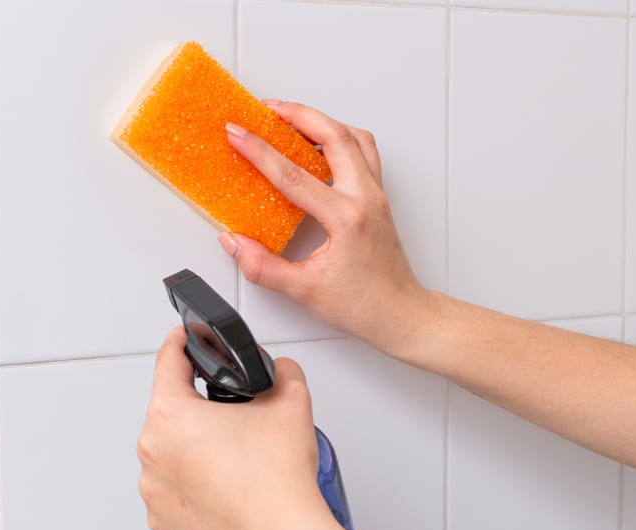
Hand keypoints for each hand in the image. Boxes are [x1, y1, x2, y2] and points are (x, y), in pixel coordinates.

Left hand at [137, 326, 339, 529]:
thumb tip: (276, 372)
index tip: (184, 339)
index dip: (180, 343)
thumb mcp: (291, 400)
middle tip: (234, 418)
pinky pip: (172, 490)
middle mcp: (152, 451)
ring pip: (170, 453)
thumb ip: (280, 371)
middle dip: (198, 409)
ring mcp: (153, 490)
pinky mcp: (162, 520)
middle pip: (169, 412)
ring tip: (233, 458)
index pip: (168, 362)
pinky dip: (191, 485)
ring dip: (193, 449)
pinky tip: (224, 487)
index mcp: (171, 414)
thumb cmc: (278, 480)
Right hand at [222, 100, 435, 353]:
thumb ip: (263, 267)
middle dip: (297, 114)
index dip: (260, 151)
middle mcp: (366, 199)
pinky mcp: (379, 198)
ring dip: (322, 121)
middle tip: (267, 108)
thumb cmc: (365, 305)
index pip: (294, 175)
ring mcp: (376, 195)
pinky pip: (363, 152)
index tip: (238, 133)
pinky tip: (320, 143)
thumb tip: (235, 243)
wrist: (401, 315)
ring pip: (354, 138)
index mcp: (347, 219)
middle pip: (334, 135)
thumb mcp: (305, 291)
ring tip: (292, 118)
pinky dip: (340, 137)